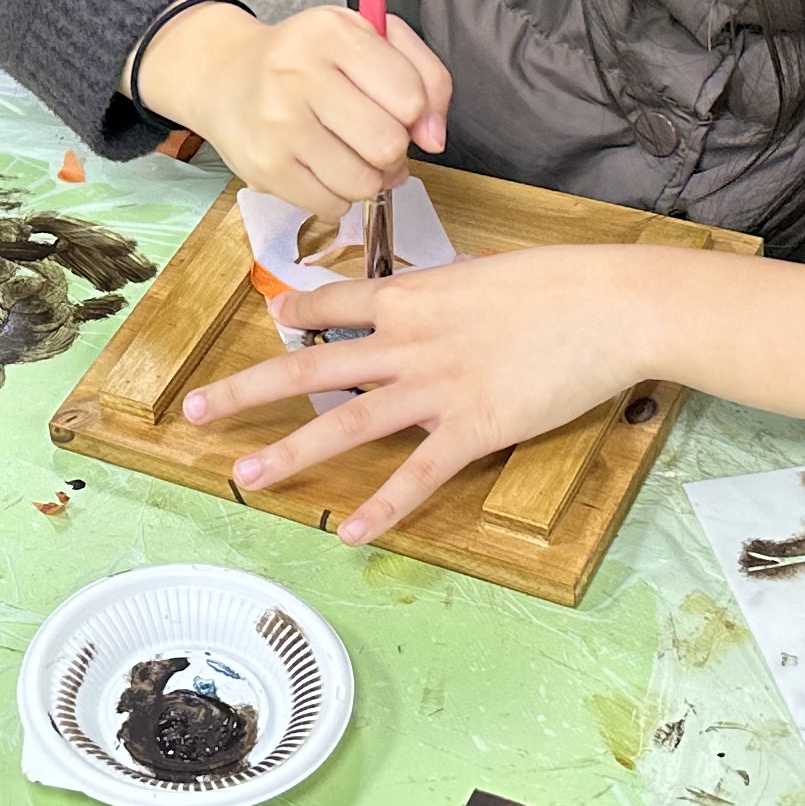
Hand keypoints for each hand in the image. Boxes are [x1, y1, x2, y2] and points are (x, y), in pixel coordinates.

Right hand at [136, 0, 453, 214]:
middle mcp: (298, 74)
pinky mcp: (264, 167)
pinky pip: (331, 206)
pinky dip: (337, 196)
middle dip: (391, 149)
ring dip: (367, 177)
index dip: (415, 111)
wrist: (225, 76)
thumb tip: (434, 138)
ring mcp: (277, 124)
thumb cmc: (309, 58)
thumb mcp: (370, 38)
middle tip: (371, 135)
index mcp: (331, 33)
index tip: (398, 108)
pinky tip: (323, 169)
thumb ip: (425, 76)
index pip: (410, 95)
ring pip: (362, 182)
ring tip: (349, 154)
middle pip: (387, 144)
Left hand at [182, 245, 664, 545]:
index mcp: (411, 297)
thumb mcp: (488, 272)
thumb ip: (451, 291)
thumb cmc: (561, 283)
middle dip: (246, 390)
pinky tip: (353, 533)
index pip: (333, 302)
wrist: (612, 304)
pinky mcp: (475, 428)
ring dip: (292, 453)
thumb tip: (440, 292)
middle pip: (309, 366)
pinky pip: (419, 474)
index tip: (273, 317)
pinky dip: (385, 506)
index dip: (298, 312)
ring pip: (346, 422)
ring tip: (246, 476)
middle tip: (193, 412)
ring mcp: (436, 388)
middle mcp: (407, 342)